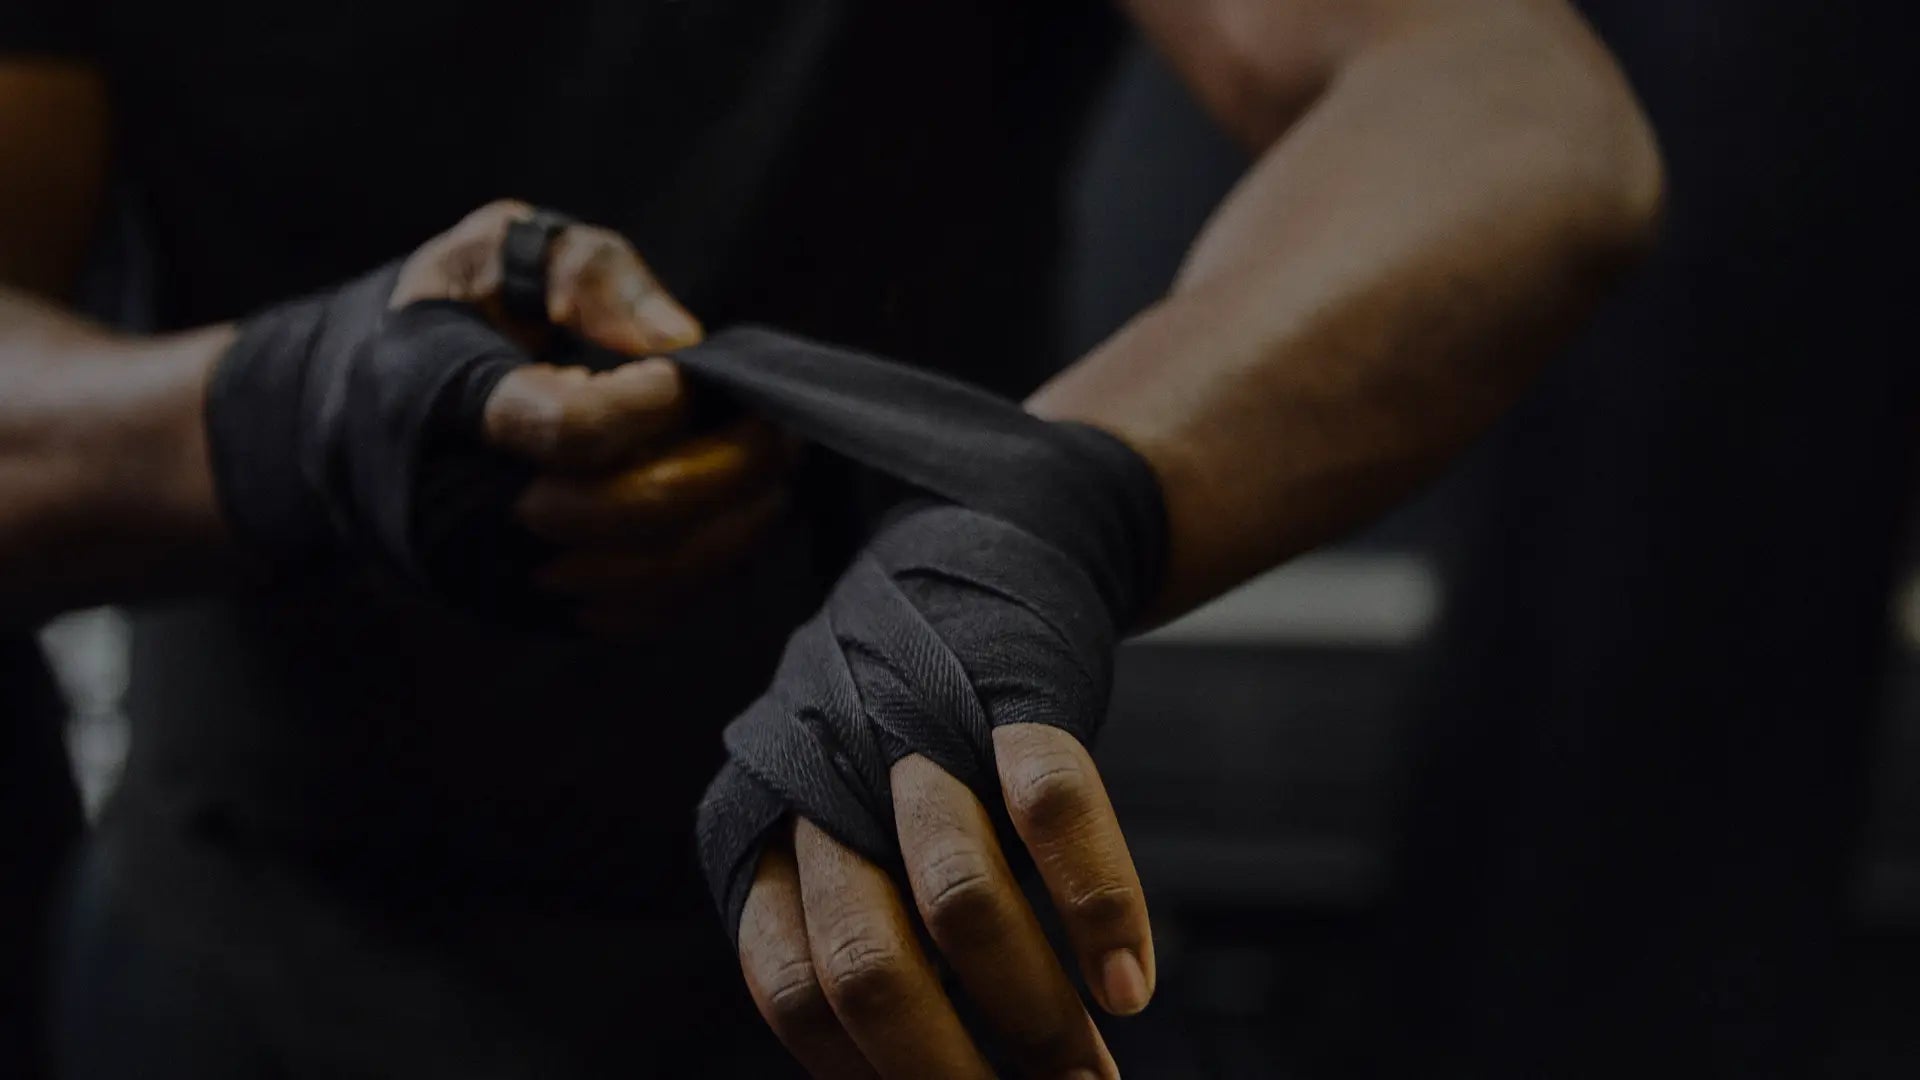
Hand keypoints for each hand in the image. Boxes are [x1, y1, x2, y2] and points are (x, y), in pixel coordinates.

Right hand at [390, 200, 793, 630]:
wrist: (345, 416)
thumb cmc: (442, 317)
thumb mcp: (496, 248)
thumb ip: (590, 274)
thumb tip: (680, 341)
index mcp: (443, 400)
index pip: (568, 431)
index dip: (651, 407)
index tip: (688, 374)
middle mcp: (462, 503)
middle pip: (622, 516)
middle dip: (723, 472)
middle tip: (779, 431)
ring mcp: (493, 569)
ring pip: (640, 579)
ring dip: (731, 529)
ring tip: (774, 475)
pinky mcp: (522, 607)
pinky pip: (633, 614)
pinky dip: (703, 574)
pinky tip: (735, 521)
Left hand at [736, 725, 1152, 1078]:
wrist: (972, 559)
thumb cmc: (905, 728)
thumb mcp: (838, 818)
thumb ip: (862, 930)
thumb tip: (943, 1070)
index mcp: (767, 835)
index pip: (793, 994)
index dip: (871, 1079)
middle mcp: (827, 787)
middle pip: (866, 966)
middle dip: (955, 1072)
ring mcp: (919, 734)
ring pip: (959, 897)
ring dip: (1031, 1013)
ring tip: (1090, 1077)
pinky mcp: (1012, 689)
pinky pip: (1052, 804)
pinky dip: (1096, 904)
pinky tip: (1126, 985)